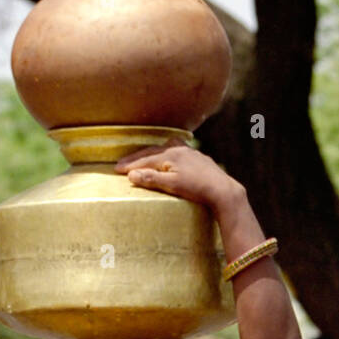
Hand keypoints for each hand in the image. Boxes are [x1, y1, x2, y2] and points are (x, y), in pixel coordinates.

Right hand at [115, 142, 243, 216]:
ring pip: (166, 148)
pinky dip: (167, 153)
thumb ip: (151, 179)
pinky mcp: (198, 158)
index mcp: (170, 155)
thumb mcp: (171, 185)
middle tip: (122, 164)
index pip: (145, 160)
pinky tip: (170, 156)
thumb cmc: (196, 189)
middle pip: (153, 152)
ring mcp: (190, 152)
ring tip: (144, 156)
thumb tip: (131, 174)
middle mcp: (179, 149)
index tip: (116, 169)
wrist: (222, 190)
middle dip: (137, 158)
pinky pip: (177, 150)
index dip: (130, 165)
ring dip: (152, 152)